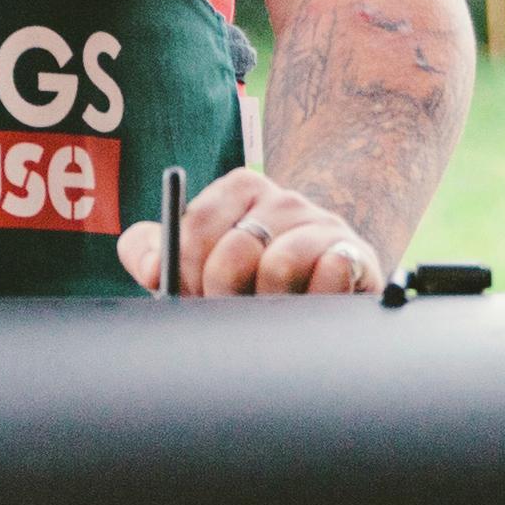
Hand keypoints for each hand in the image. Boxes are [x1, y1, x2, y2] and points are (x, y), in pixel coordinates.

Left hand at [115, 165, 387, 296]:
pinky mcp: (356, 256)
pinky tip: (309, 307)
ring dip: (268, 306)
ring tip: (270, 315)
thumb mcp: (187, 264)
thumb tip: (151, 267)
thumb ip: (149, 254)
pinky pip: (330, 273)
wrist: (317, 304)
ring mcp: (324, 224)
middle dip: (223, 297)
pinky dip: (314, 299)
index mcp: (239, 189)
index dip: (186, 275)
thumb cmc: (242, 284)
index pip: (195, 226)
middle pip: (235, 250)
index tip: (191, 296)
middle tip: (230, 312)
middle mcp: (283, 199)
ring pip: (281, 266)